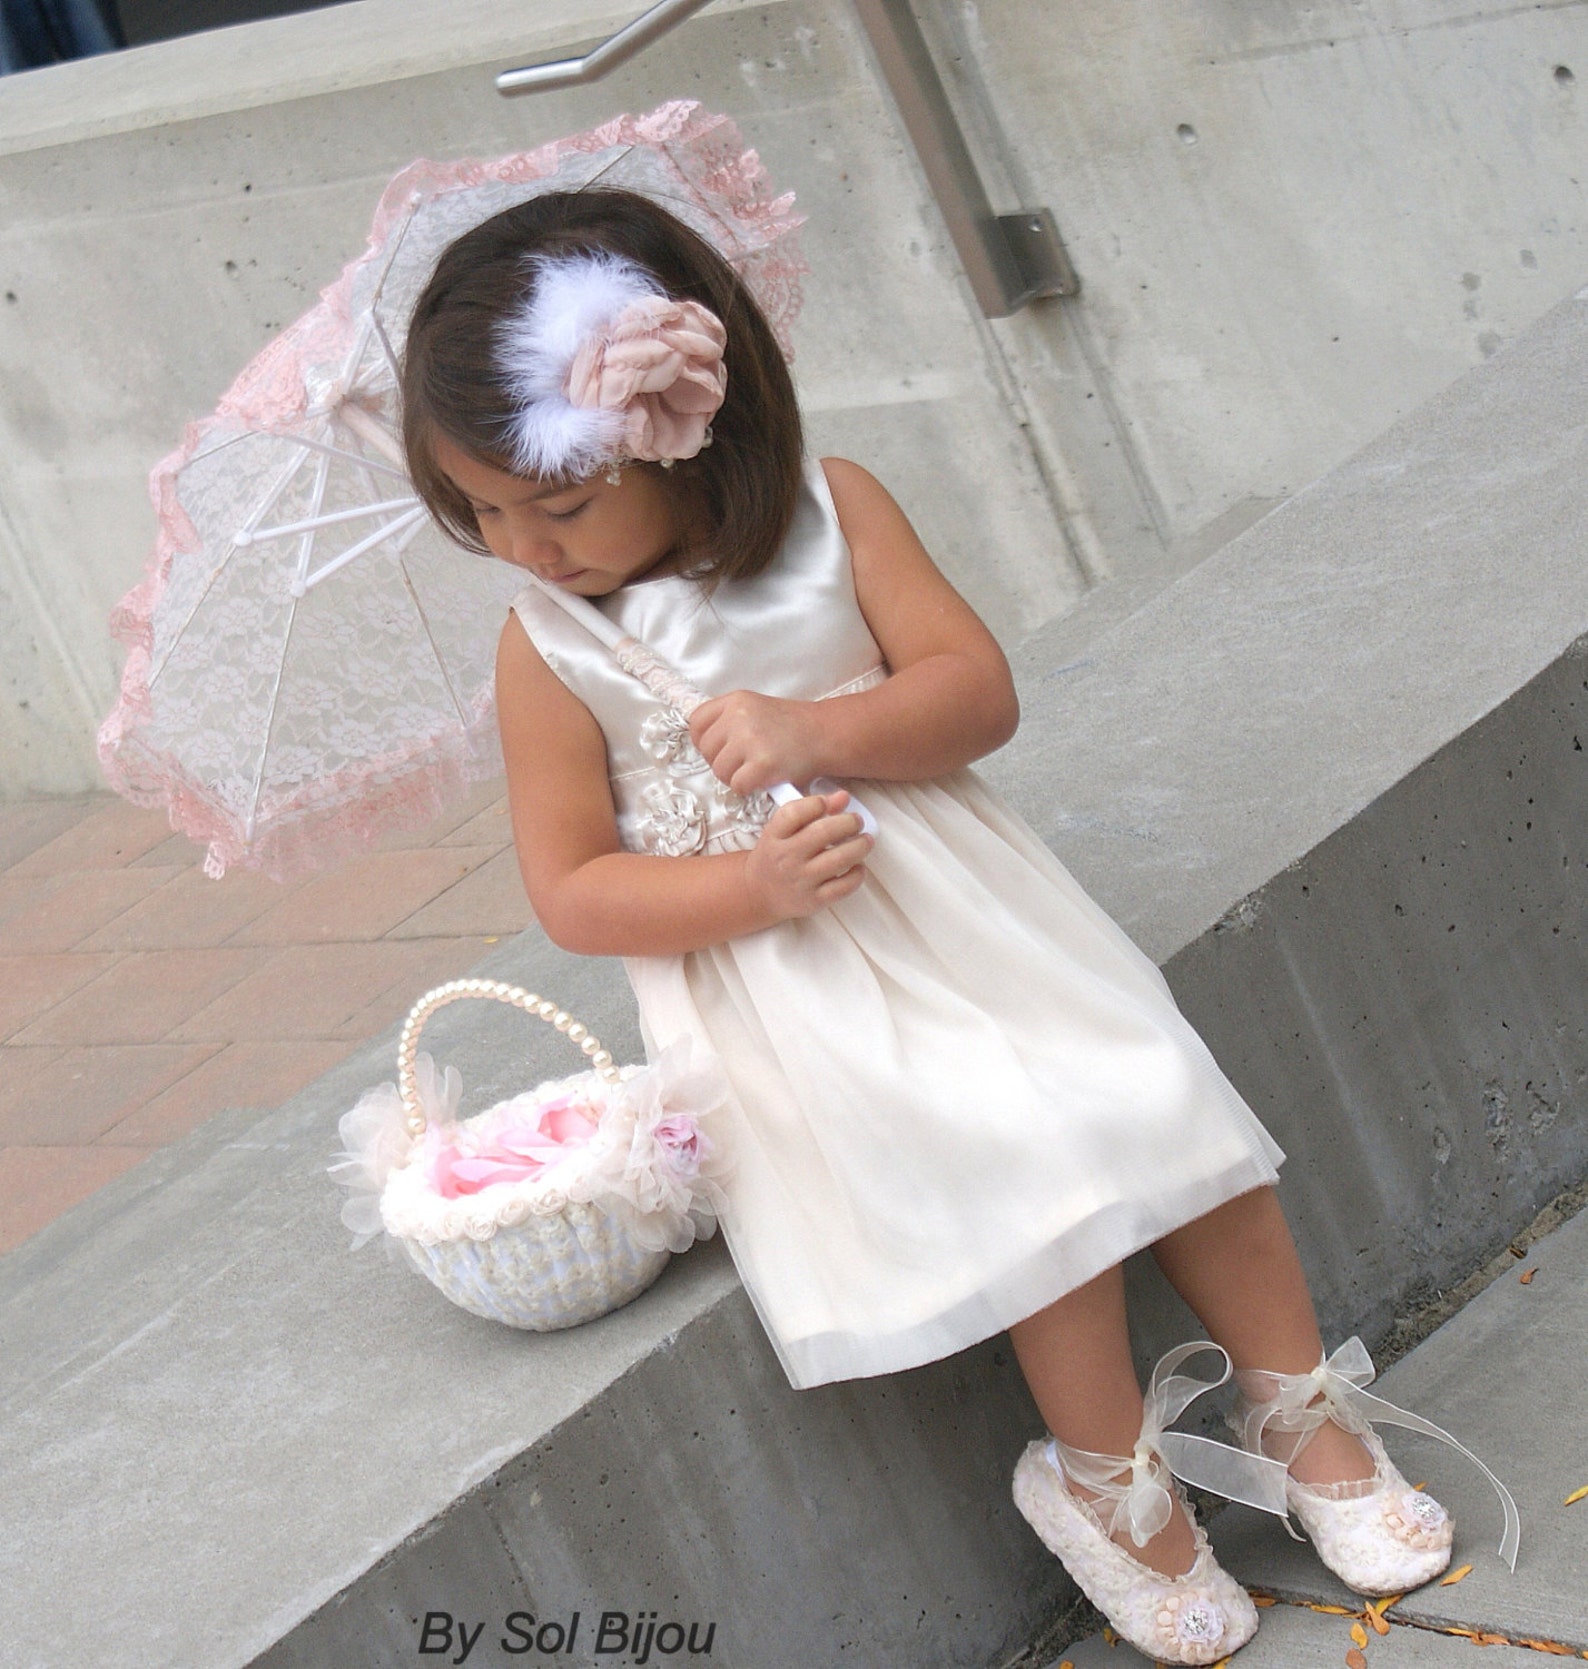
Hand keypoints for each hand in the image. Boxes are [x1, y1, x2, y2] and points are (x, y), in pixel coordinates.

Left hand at [689, 690, 822, 795]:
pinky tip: (763, 780)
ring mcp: (751, 740)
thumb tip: (704, 744)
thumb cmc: (791, 726)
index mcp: (736, 700)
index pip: (697, 722)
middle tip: (743, 764)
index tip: (720, 749)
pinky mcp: (763, 764)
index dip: (704, 741)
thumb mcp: (756, 709)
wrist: (825, 734)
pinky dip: (748, 788)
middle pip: (706, 750)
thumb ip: (729, 721)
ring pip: (719, 771)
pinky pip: (737, 785)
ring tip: (754, 771)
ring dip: (734, 777)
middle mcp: (739, 716)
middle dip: (721, 762)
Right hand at [744, 790, 870, 920]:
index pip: (794, 813)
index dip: (817, 803)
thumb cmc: (776, 856)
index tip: (828, 803)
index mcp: (775, 836)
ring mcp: (801, 880)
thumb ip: (809, 810)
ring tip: (866, 840)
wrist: (759, 894)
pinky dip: (857, 874)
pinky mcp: (814, 900)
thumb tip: (843, 797)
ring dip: (860, 846)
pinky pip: (843, 887)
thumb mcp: (782, 831)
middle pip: (823, 833)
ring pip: (838, 859)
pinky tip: (858, 866)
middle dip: (848, 822)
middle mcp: (786, 857)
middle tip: (857, 821)